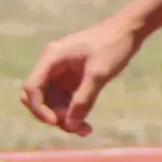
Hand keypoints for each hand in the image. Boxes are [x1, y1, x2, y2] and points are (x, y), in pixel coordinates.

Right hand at [21, 19, 140, 135]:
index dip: (39, 108)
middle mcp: (51, 66)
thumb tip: (69, 125)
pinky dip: (72, 112)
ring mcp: (60, 73)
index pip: (32, 88)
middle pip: (38, 98)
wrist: (129, 30)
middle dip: (52, 115)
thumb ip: (83, 100)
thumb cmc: (113, 47)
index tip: (56, 122)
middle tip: (74, 127)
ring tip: (85, 130)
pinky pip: (64, 101)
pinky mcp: (71, 79)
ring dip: (64, 118)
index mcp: (51, 58)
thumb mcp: (99, 74)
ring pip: (51, 103)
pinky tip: (85, 124)